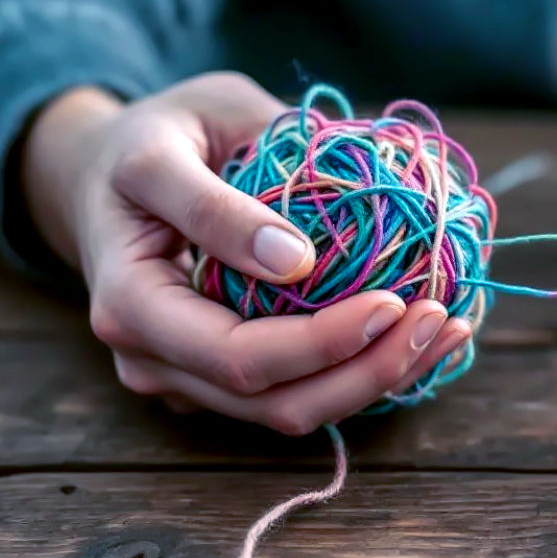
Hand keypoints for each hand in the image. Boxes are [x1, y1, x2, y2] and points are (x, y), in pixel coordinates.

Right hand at [21, 72, 470, 432]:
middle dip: (369, 371)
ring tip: (450, 327)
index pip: (240, 357)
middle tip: (442, 319)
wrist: (106, 173)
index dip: (325, 342)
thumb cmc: (139, 146)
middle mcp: (156, 364)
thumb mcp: (161, 151)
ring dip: (379, 380)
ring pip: (296, 411)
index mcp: (133, 309)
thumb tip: (296, 262)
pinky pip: (300, 391)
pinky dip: (363, 370)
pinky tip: (420, 334)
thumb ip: (214, 204)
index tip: (397, 299)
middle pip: (278, 403)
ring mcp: (192, 380)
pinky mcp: (228, 377)